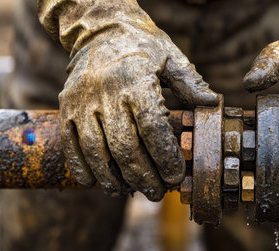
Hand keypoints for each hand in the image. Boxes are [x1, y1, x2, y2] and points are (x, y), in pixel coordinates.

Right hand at [58, 12, 217, 199]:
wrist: (99, 30)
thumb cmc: (141, 46)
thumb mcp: (171, 56)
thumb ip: (190, 82)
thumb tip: (212, 103)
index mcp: (135, 80)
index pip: (151, 128)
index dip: (164, 157)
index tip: (175, 176)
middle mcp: (106, 92)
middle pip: (124, 146)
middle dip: (142, 176)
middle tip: (156, 193)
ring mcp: (82, 100)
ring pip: (96, 150)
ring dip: (113, 178)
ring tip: (128, 192)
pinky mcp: (66, 106)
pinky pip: (70, 143)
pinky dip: (82, 167)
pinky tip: (96, 182)